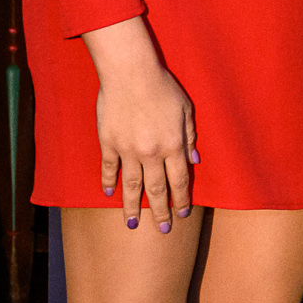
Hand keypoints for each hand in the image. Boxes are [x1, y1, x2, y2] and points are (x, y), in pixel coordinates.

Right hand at [83, 16, 193, 230]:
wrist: (130, 73)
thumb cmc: (162, 88)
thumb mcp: (186, 110)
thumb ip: (190, 138)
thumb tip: (194, 161)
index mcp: (173, 145)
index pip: (179, 181)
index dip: (181, 200)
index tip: (183, 214)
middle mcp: (151, 153)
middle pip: (157, 189)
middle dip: (161, 212)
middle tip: (163, 229)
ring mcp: (127, 149)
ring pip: (131, 186)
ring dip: (132, 206)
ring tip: (133, 224)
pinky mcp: (108, 142)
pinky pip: (109, 168)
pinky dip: (109, 182)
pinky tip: (109, 194)